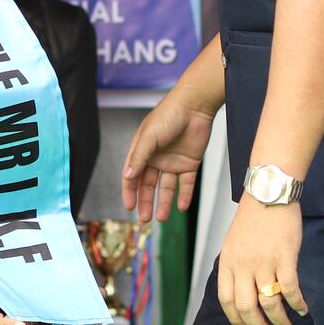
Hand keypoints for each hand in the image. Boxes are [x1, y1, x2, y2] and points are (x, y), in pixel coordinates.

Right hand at [121, 91, 214, 221]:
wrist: (195, 105)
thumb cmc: (169, 115)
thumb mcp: (149, 137)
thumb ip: (139, 157)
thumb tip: (128, 176)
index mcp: (142, 151)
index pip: (132, 176)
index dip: (129, 192)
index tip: (129, 207)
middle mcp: (156, 159)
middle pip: (148, 185)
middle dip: (145, 202)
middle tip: (145, 219)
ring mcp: (173, 162)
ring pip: (166, 188)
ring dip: (164, 203)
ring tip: (162, 218)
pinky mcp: (190, 163)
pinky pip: (186, 184)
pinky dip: (184, 195)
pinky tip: (181, 207)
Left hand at [216, 198, 305, 324]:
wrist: (269, 192)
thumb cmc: (253, 218)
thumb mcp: (233, 243)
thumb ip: (235, 267)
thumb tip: (241, 292)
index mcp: (228, 263)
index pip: (227, 300)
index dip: (236, 320)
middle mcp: (243, 265)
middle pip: (246, 308)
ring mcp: (264, 262)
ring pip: (269, 303)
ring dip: (279, 321)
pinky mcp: (285, 257)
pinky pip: (290, 289)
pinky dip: (297, 304)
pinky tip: (302, 310)